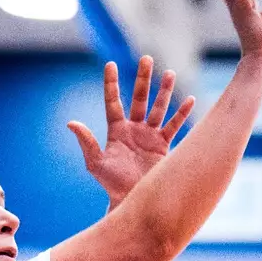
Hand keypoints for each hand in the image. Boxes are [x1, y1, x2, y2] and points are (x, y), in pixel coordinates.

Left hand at [67, 55, 195, 203]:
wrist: (133, 202)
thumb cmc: (111, 185)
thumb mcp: (96, 163)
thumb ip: (86, 142)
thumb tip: (71, 122)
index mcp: (116, 131)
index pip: (113, 102)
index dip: (111, 83)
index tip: (110, 64)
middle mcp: (134, 130)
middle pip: (139, 98)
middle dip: (143, 79)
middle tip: (146, 58)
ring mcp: (150, 136)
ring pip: (158, 108)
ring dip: (164, 91)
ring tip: (169, 73)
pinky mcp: (164, 146)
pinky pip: (174, 126)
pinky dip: (182, 113)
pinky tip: (189, 99)